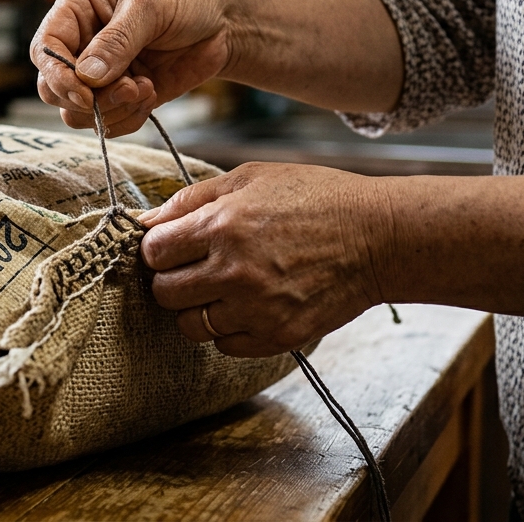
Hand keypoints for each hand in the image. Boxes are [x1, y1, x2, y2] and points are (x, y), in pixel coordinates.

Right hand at [30, 0, 240, 136]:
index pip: (45, 49)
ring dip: (112, 109)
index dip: (58, 75)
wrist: (226, 21)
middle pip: (53, 88)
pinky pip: (108, 123)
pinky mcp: (123, 96)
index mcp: (77, 10)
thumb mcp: (150, 7)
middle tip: (129, 88)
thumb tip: (85, 77)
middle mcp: (82, 43)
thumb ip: (117, 41)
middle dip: (89, 98)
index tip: (85, 93)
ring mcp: (101, 74)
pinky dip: (128, 118)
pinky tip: (152, 95)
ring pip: (77, 112)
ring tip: (145, 88)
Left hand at [139, 162, 393, 356]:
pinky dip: (229, 330)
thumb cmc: (314, 198)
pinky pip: (225, 346)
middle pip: (163, 293)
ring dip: (197, 308)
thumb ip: (191, 199)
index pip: (153, 252)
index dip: (157, 249)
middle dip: (171, 279)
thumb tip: (145, 221)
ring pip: (189, 326)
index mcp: (221, 226)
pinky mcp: (277, 336)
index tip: (171, 246)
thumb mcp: (249, 178)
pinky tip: (247, 306)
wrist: (378, 237)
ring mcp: (255, 309)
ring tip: (222, 288)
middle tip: (195, 268)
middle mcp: (233, 272)